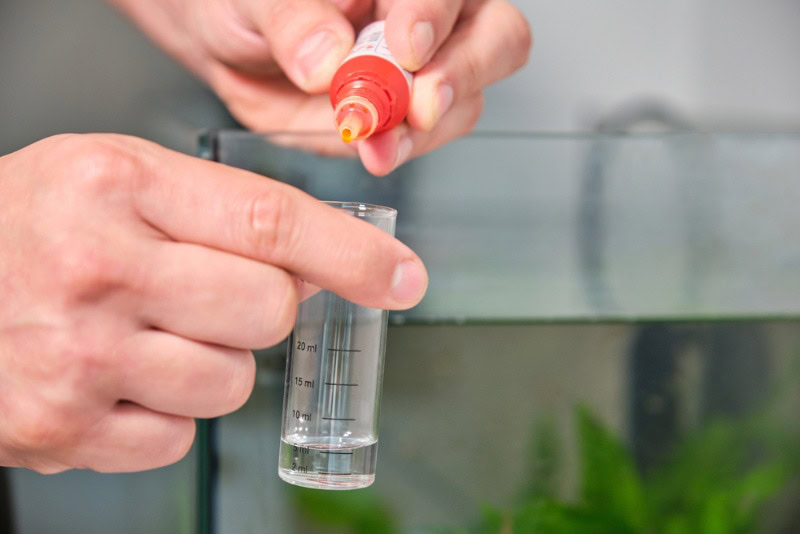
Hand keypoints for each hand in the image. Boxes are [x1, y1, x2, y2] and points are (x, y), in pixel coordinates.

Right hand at [0, 134, 426, 472]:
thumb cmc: (31, 225)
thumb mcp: (118, 178)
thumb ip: (223, 212)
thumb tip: (322, 268)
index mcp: (117, 185)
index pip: (269, 222)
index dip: (351, 254)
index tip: (400, 276)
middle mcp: (98, 269)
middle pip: (268, 311)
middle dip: (263, 308)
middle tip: (209, 292)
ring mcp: (79, 357)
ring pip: (233, 382)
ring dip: (213, 362)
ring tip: (150, 333)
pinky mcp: (65, 430)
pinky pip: (181, 436)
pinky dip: (167, 411)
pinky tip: (121, 376)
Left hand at [109, 0, 531, 174]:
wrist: (233, 45)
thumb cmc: (248, 4)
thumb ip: (292, 18)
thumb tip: (328, 57)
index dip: (433, 15)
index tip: (406, 48)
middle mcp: (429, 15)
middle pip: (498, 36)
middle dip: (462, 73)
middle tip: (419, 104)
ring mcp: (427, 69)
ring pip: (468, 98)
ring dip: (426, 129)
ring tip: (378, 141)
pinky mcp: (408, 117)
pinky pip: (428, 137)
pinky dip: (402, 150)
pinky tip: (373, 151)